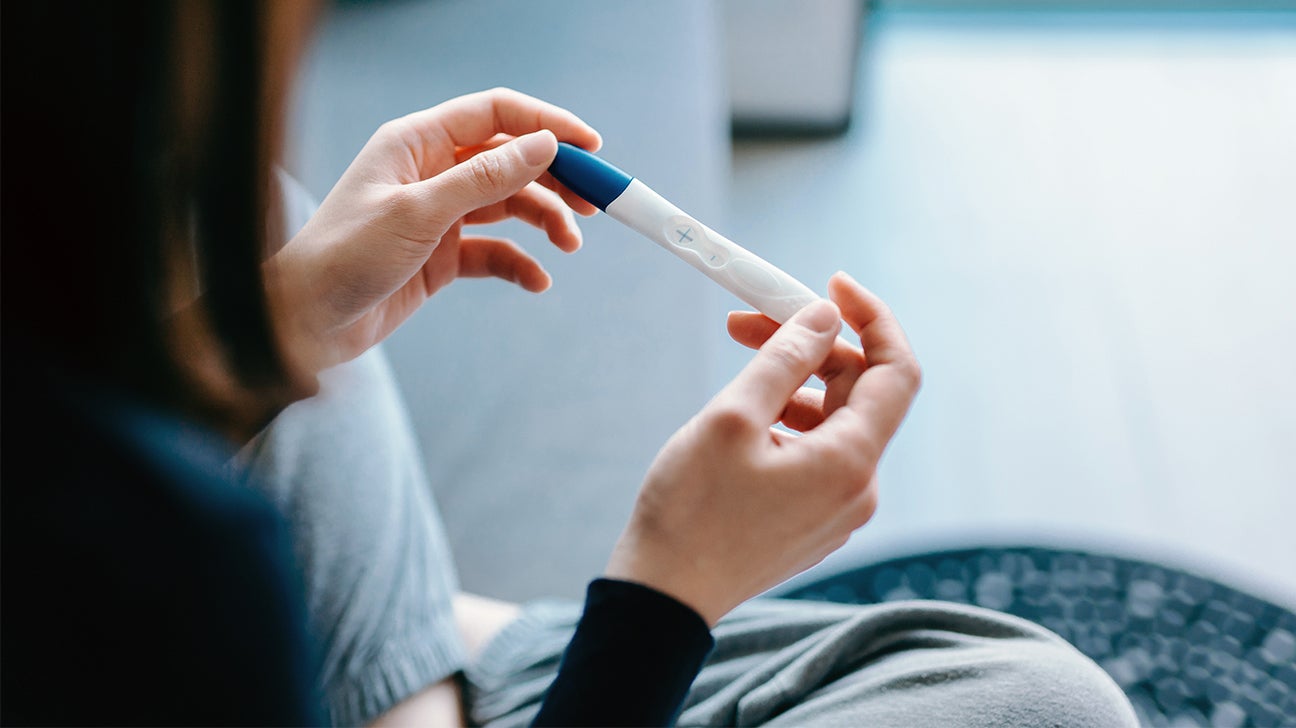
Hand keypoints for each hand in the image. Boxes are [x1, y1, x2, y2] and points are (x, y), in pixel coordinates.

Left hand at [266, 88, 601, 377]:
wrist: (304, 323)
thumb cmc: (344, 257)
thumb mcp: (420, 213)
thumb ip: (486, 178)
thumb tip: (544, 144)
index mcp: (417, 142)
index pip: (496, 114)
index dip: (546, 124)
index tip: (591, 148)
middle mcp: (431, 171)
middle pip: (511, 159)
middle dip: (556, 178)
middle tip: (595, 204)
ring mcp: (438, 213)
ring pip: (509, 205)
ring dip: (544, 221)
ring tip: (569, 246)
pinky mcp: (441, 255)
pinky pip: (494, 251)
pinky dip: (520, 263)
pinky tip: (538, 280)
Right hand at [605, 272, 920, 625]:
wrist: (665, 597)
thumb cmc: (690, 511)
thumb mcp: (732, 418)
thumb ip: (785, 359)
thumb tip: (823, 317)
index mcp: (850, 462)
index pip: (896, 371)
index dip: (872, 319)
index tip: (832, 286)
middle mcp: (857, 489)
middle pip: (858, 393)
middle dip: (810, 346)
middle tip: (748, 319)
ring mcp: (836, 510)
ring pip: (832, 422)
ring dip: (792, 382)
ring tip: (737, 365)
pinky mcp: (811, 521)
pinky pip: (816, 453)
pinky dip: (787, 420)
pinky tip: (743, 416)